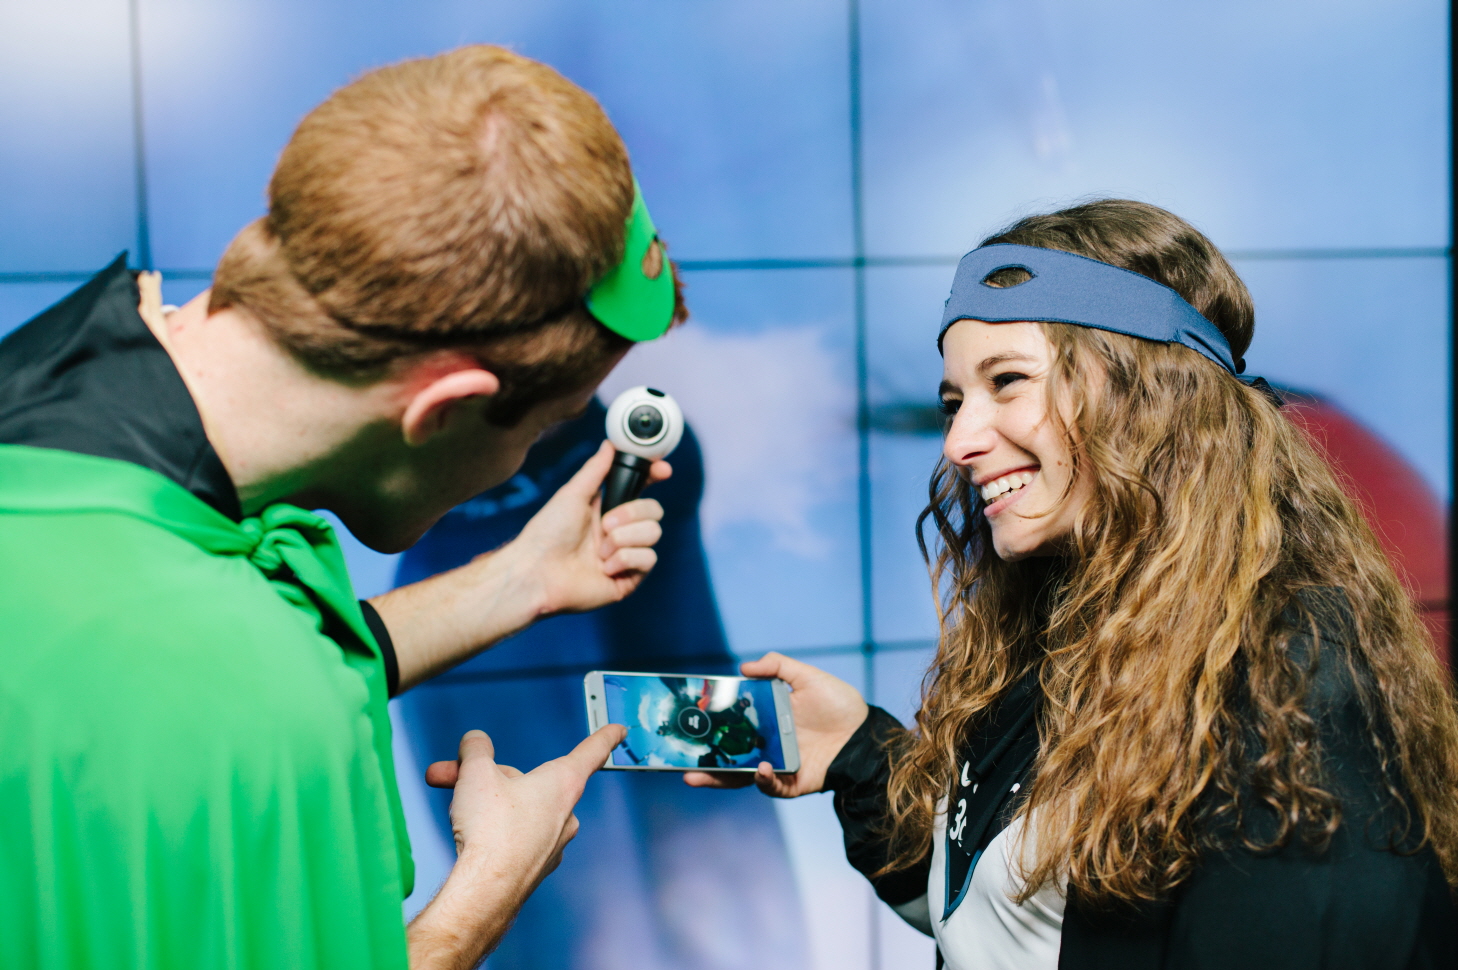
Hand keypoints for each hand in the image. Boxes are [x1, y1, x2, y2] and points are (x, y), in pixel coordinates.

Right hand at [407, 725, 625, 968]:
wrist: (484, 892)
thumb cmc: (490, 831)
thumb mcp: (476, 773)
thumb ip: (476, 749)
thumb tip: (475, 741)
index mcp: (562, 783)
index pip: (591, 752)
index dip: (605, 736)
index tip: (619, 730)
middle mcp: (564, 813)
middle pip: (527, 780)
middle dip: (484, 776)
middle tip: (446, 774)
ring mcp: (552, 843)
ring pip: (517, 809)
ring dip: (484, 803)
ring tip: (453, 807)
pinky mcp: (534, 867)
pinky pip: (515, 837)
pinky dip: (493, 832)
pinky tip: (469, 837)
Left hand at [508, 440, 671, 614]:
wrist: (538, 571)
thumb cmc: (547, 534)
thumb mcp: (572, 494)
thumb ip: (596, 469)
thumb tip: (609, 444)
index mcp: (608, 510)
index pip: (642, 489)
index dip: (655, 476)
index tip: (662, 470)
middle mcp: (620, 531)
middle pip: (655, 510)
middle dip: (631, 513)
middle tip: (605, 523)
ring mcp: (626, 555)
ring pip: (654, 533)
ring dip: (622, 539)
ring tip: (598, 550)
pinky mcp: (629, 578)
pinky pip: (648, 559)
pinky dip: (623, 559)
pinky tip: (603, 567)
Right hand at [684, 652, 867, 797]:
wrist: (866, 733)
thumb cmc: (838, 704)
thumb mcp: (808, 677)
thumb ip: (777, 666)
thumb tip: (743, 667)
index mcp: (765, 721)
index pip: (730, 726)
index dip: (709, 727)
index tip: (688, 725)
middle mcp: (766, 745)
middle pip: (728, 757)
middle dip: (703, 764)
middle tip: (681, 767)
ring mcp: (778, 766)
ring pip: (742, 777)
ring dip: (720, 778)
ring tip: (701, 775)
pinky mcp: (793, 783)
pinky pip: (772, 786)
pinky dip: (764, 781)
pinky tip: (761, 769)